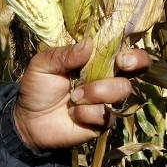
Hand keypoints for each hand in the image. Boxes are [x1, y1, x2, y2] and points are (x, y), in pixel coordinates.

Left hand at [12, 40, 151, 152]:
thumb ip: (64, 54)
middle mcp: (108, 78)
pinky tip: (73, 114)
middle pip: (138, 68)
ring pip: (122, 91)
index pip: (124, 50)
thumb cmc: (38, 88)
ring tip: (74, 96)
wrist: (29, 120)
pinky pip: (105, 115)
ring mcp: (108, 101)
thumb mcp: (43, 65)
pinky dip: (86, 113)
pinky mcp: (103, 122)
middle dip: (135, 63)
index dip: (133, 51)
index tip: (122, 55)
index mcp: (96, 60)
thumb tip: (88, 44)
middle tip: (121, 64)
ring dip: (97, 91)